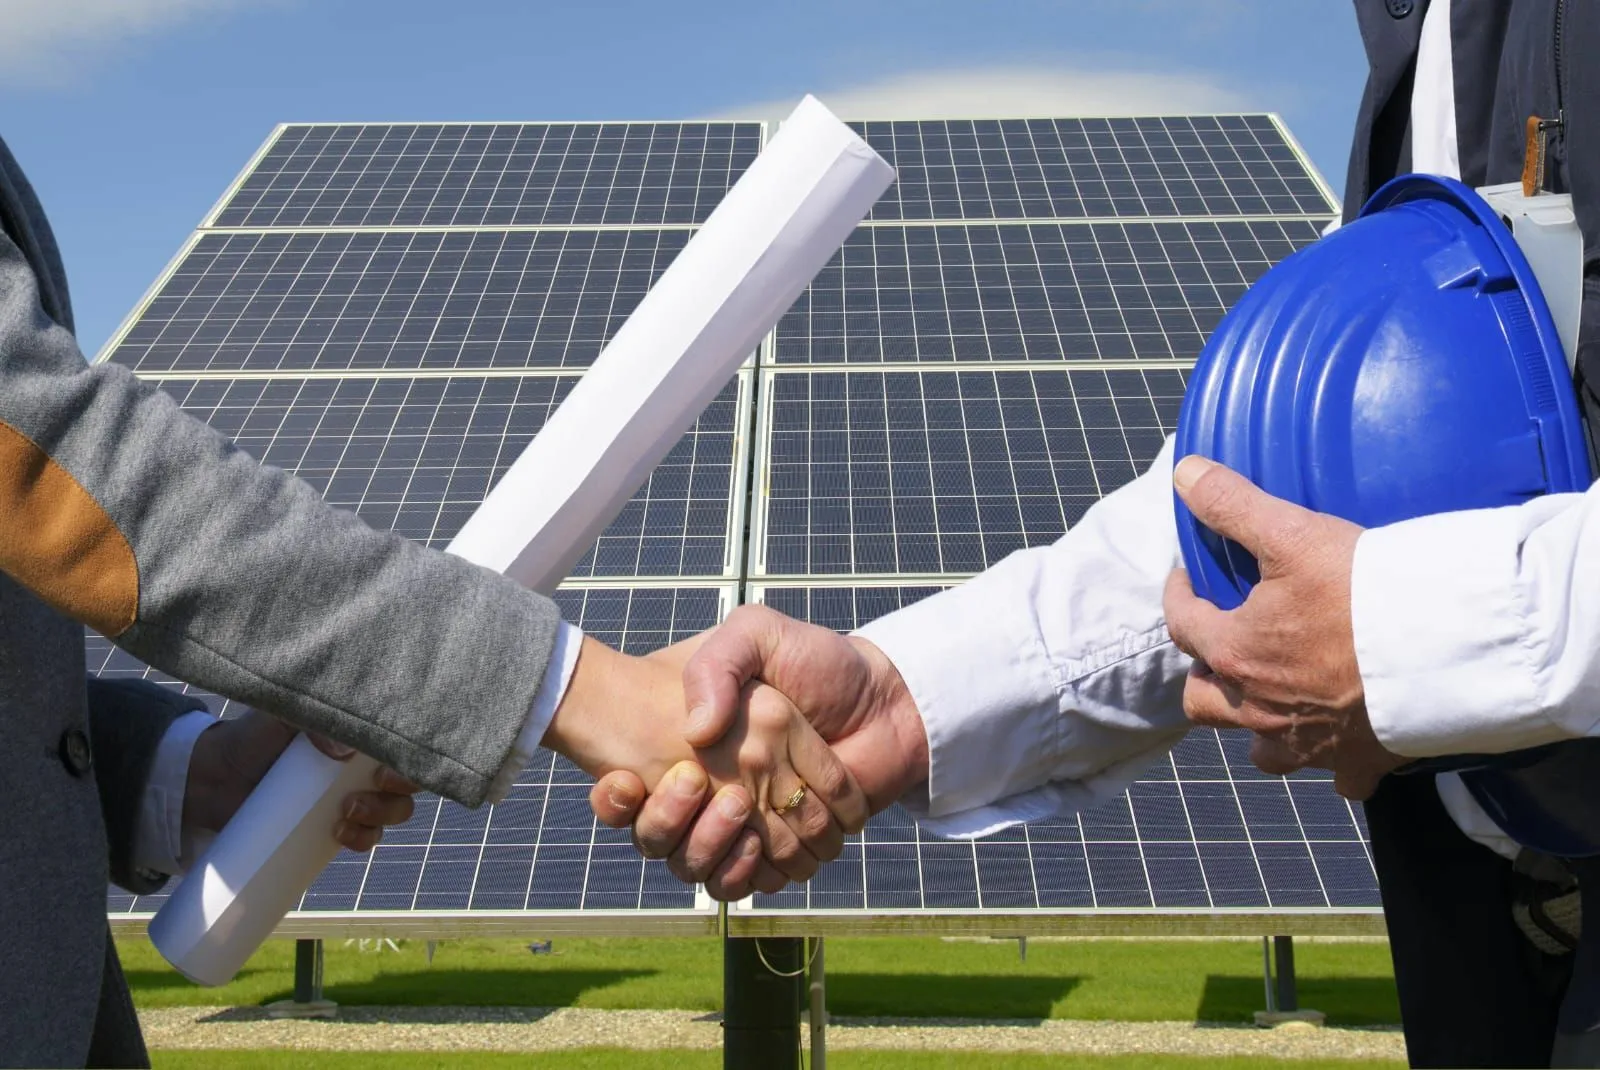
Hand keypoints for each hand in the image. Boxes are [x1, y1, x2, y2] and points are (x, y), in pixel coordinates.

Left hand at [184, 711, 418, 851]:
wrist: (216, 776)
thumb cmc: (255, 735)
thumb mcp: (283, 714)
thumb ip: (314, 722)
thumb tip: (343, 752)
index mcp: (360, 735)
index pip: (404, 746)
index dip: (409, 761)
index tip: (384, 772)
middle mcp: (364, 765)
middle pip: (407, 784)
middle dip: (395, 794)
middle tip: (357, 795)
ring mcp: (353, 796)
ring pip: (394, 811)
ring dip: (379, 817)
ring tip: (344, 814)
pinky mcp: (336, 824)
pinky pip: (367, 837)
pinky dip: (362, 838)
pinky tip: (339, 833)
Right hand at [590, 605, 928, 899]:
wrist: (889, 702)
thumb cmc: (822, 663)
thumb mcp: (759, 633)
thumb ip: (718, 662)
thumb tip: (697, 732)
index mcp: (694, 745)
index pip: (630, 787)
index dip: (615, 797)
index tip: (622, 780)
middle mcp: (710, 789)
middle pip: (658, 836)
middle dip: (665, 820)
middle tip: (694, 784)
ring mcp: (744, 824)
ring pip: (695, 864)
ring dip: (708, 846)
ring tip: (738, 808)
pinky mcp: (780, 852)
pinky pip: (742, 884)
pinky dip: (745, 872)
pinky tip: (758, 843)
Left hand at [1162, 455, 1404, 798]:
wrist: (1448, 647)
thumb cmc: (1364, 590)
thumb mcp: (1291, 533)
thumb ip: (1232, 504)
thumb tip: (1185, 473)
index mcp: (1237, 654)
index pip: (1182, 625)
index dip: (1179, 597)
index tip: (1189, 578)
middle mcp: (1260, 709)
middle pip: (1204, 702)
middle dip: (1208, 674)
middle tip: (1227, 644)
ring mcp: (1309, 744)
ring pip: (1261, 750)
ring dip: (1257, 725)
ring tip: (1274, 696)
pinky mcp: (1359, 763)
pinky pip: (1338, 778)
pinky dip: (1335, 763)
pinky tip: (1344, 741)